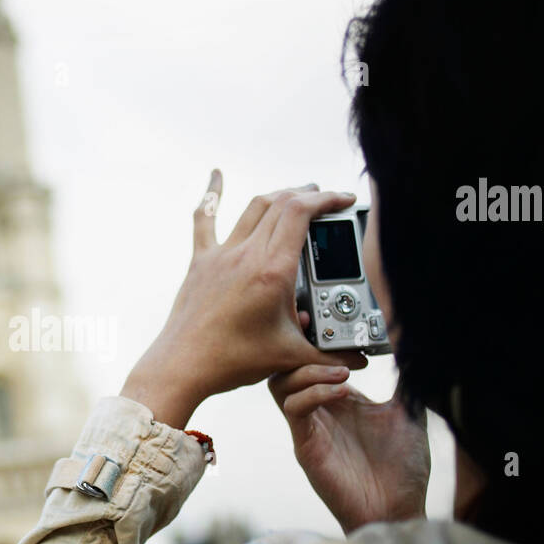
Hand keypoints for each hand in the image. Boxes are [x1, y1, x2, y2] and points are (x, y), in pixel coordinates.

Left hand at [120, 170, 365, 428]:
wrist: (183, 367)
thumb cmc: (232, 362)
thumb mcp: (289, 357)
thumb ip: (329, 358)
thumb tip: (360, 363)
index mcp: (271, 271)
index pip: (302, 214)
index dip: (327, 199)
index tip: (344, 200)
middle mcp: (246, 255)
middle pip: (281, 204)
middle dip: (309, 195)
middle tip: (327, 200)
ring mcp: (221, 255)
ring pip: (253, 208)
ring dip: (278, 195)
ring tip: (296, 194)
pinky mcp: (201, 263)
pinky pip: (205, 220)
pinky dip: (212, 195)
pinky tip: (215, 175)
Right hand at [268, 360, 429, 534]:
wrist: (399, 509)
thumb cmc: (404, 469)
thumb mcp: (408, 414)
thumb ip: (404, 383)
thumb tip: (412, 348)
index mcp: (341, 399)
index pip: (314, 361)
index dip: (325, 343)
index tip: (353, 337)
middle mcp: (320, 411)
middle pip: (288, 367)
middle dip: (307, 350)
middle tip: (337, 347)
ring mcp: (310, 428)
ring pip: (281, 384)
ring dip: (308, 371)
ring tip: (342, 372)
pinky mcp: (306, 447)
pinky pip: (292, 410)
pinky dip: (312, 393)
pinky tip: (342, 392)